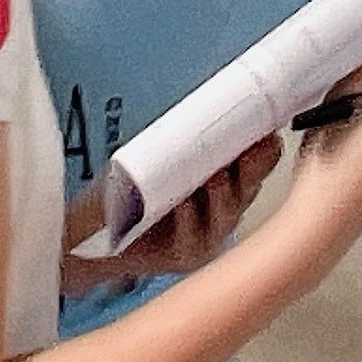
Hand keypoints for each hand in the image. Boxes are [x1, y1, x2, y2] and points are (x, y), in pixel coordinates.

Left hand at [69, 133, 281, 297]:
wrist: (93, 233)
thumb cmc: (128, 194)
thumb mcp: (157, 157)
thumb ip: (182, 139)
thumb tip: (205, 103)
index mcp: (223, 186)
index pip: (254, 167)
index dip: (265, 149)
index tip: (268, 129)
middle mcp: (221, 213)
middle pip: (248, 191)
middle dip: (254, 169)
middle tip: (255, 148)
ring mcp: (205, 238)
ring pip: (226, 217)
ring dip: (224, 196)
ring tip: (218, 177)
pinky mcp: (183, 258)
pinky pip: (192, 239)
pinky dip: (190, 221)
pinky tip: (184, 206)